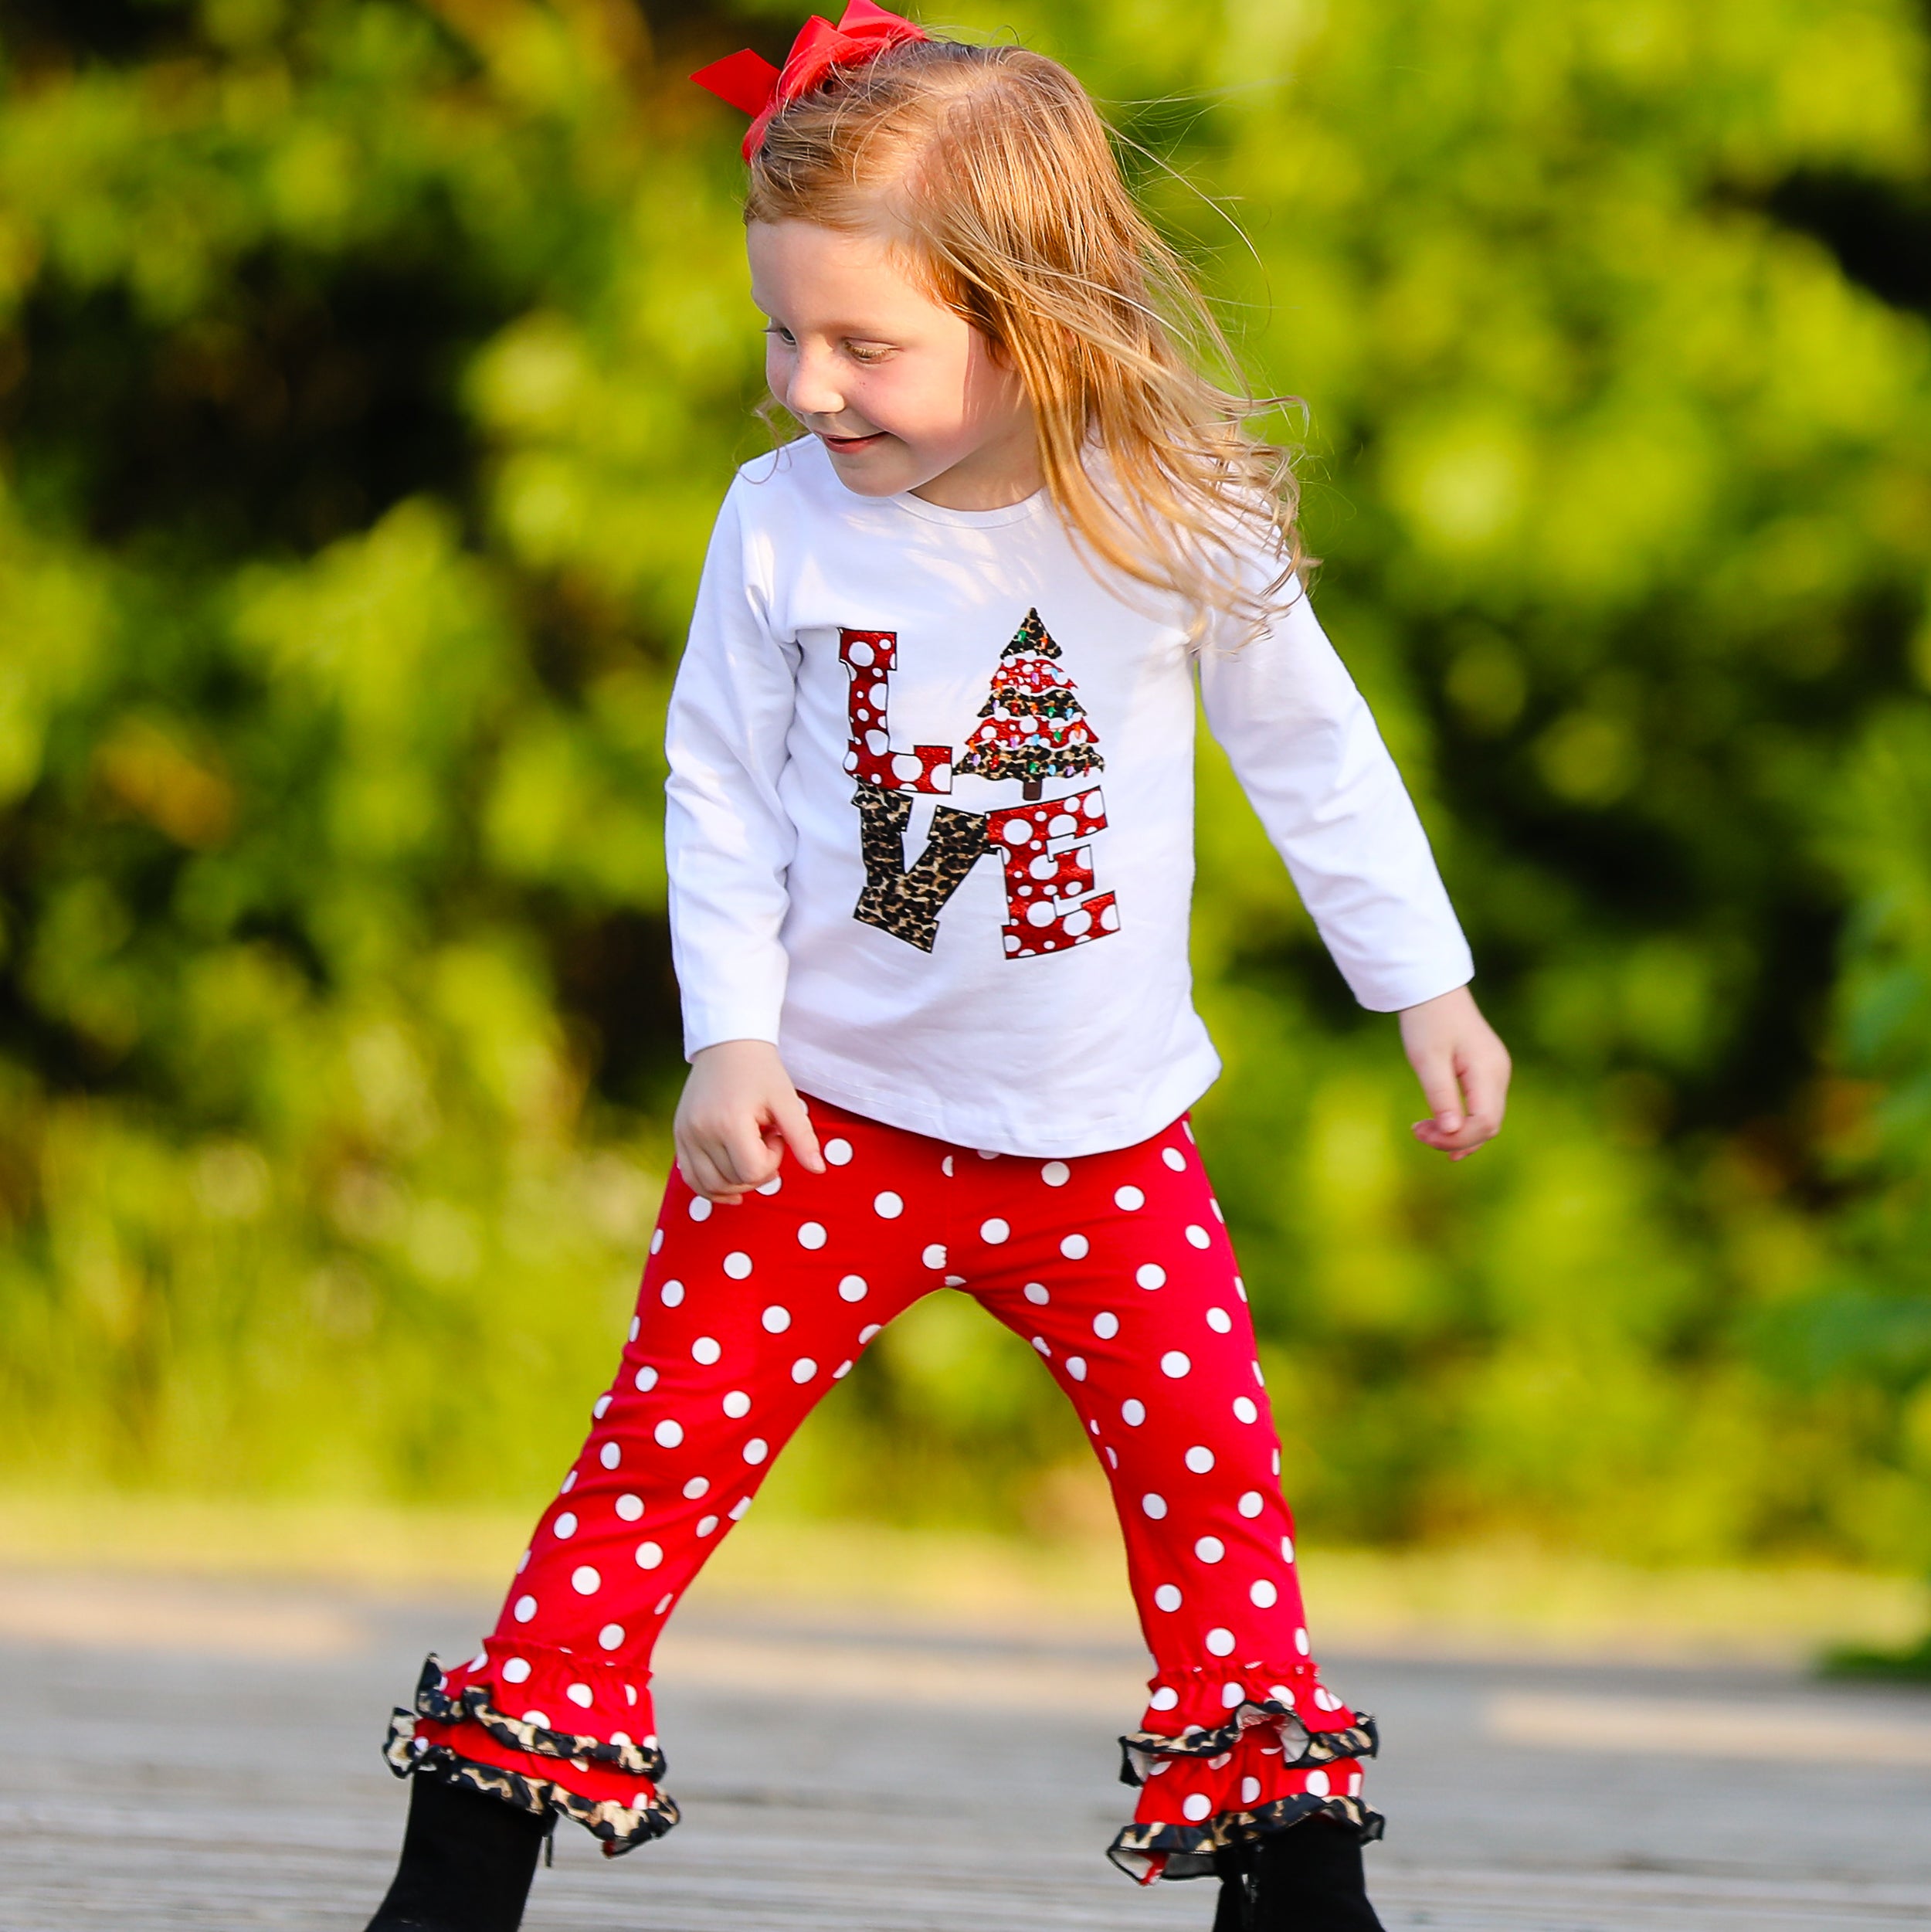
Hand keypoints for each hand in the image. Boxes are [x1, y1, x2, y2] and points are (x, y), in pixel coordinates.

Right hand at [673, 1040, 823, 1203]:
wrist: (727, 1044)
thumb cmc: (760, 1070)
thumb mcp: (786, 1100)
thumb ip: (802, 1137)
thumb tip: (818, 1169)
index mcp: (729, 1122)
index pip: (753, 1170)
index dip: (773, 1160)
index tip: (775, 1134)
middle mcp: (701, 1132)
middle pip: (734, 1180)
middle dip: (758, 1168)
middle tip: (764, 1138)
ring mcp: (685, 1135)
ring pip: (712, 1185)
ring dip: (738, 1180)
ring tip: (748, 1150)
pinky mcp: (679, 1136)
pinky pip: (691, 1178)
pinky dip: (712, 1188)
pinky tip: (732, 1188)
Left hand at [1398, 984, 1510, 1160]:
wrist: (1434, 990)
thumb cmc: (1427, 1021)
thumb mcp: (1427, 1059)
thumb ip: (1441, 1096)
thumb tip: (1451, 1132)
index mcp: (1488, 1071)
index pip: (1483, 1123)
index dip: (1455, 1138)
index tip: (1420, 1132)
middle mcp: (1499, 1075)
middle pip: (1488, 1126)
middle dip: (1454, 1139)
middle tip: (1418, 1132)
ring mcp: (1496, 1074)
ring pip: (1486, 1120)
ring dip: (1457, 1133)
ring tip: (1423, 1131)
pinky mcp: (1487, 1072)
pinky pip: (1481, 1108)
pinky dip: (1463, 1123)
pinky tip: (1441, 1129)